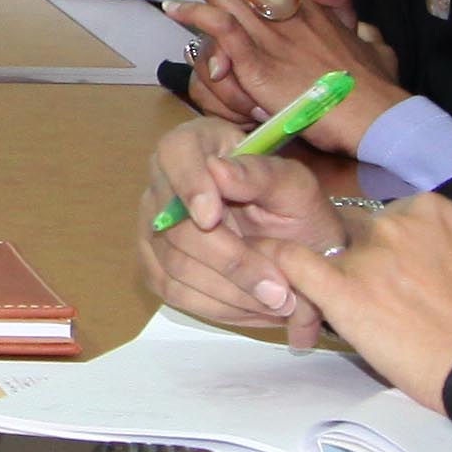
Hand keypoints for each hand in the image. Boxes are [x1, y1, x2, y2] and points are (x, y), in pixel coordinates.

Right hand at [139, 121, 343, 338]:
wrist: (299, 250)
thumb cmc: (297, 209)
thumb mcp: (296, 188)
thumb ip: (262, 175)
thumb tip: (218, 170)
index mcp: (197, 143)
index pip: (175, 153)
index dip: (188, 185)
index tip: (212, 218)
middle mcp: (164, 182)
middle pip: (174, 224)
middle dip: (230, 261)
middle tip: (278, 289)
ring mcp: (153, 226)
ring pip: (175, 265)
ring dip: (230, 291)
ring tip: (278, 302)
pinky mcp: (155, 265)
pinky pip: (174, 292)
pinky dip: (218, 306)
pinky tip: (254, 307)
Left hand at [152, 0, 403, 148]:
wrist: (375, 114)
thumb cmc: (371, 82)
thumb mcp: (364, 32)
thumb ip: (340, 3)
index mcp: (308, 2)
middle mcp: (286, 10)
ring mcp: (272, 34)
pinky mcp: (260, 63)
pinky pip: (220, 28)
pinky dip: (194, 14)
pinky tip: (173, 8)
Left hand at [263, 188, 451, 401]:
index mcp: (435, 211)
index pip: (392, 219)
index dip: (387, 248)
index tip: (392, 274)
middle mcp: (398, 223)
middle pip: (358, 233)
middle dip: (361, 261)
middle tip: (373, 298)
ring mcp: (369, 255)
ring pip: (329, 250)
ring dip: (328, 273)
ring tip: (329, 300)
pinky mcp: (343, 291)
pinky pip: (294, 263)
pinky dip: (275, 262)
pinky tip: (262, 269)